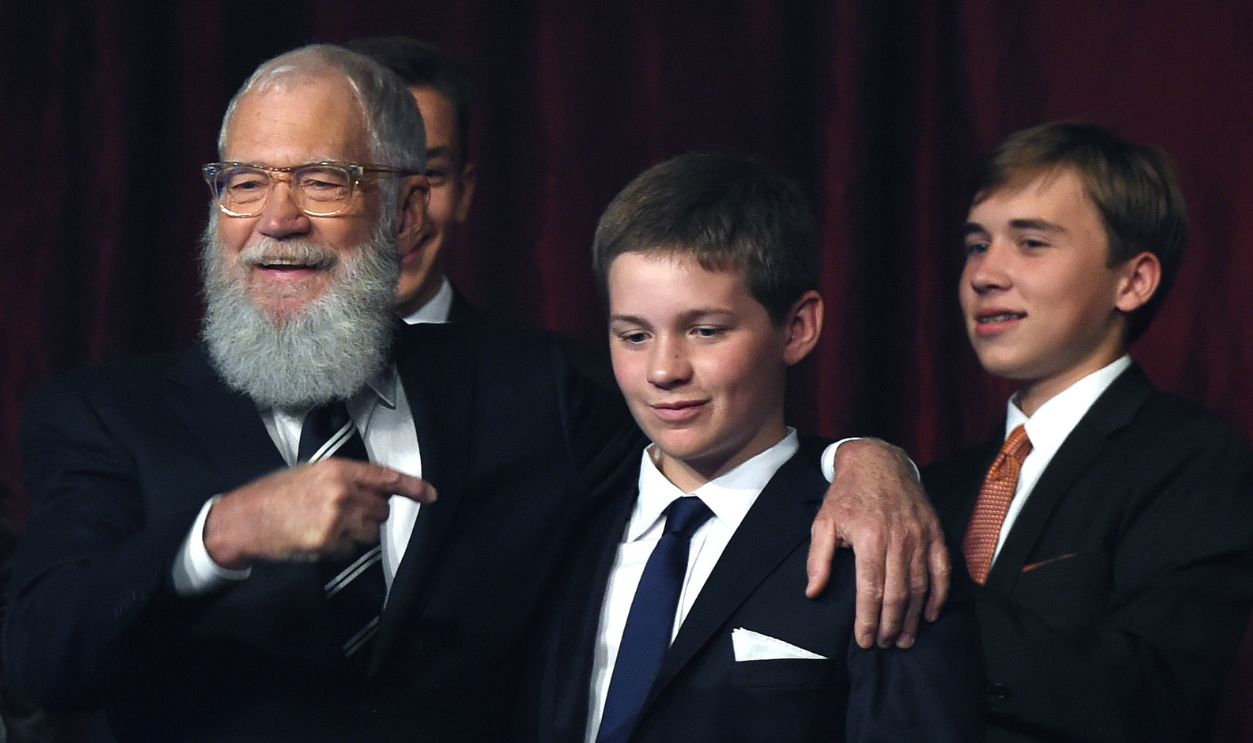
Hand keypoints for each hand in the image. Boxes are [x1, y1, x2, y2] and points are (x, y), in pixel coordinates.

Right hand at [203, 459, 436, 568]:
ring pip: (370, 534)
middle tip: (344, 516)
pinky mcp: (329, 542)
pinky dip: (340, 550)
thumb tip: (373, 494)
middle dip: (370, 516)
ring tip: (327, 527)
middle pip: (381, 510)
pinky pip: (351, 550)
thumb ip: (344, 481)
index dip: (412, 487)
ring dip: (356, 535)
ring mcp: (337, 518)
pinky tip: (317, 540)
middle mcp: (342, 492)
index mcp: (338, 470)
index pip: (386, 477)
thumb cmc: (274, 495)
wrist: (244, 520)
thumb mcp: (310, 475)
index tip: (431, 495)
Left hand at [805, 438, 948, 648]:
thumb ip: (818, 559)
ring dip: (913, 617)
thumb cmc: (847, 495)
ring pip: (920, 586)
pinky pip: (942, 569)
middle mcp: (898, 538)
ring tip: (904, 639)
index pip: (870, 589)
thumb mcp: (823, 522)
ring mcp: (920, 535)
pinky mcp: (935, 532)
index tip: (864, 641)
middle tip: (883, 644)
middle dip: (890, 625)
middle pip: (897, 593)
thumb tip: (813, 592)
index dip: (868, 620)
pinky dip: (939, 594)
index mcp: (868, 537)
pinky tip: (930, 614)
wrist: (878, 461)